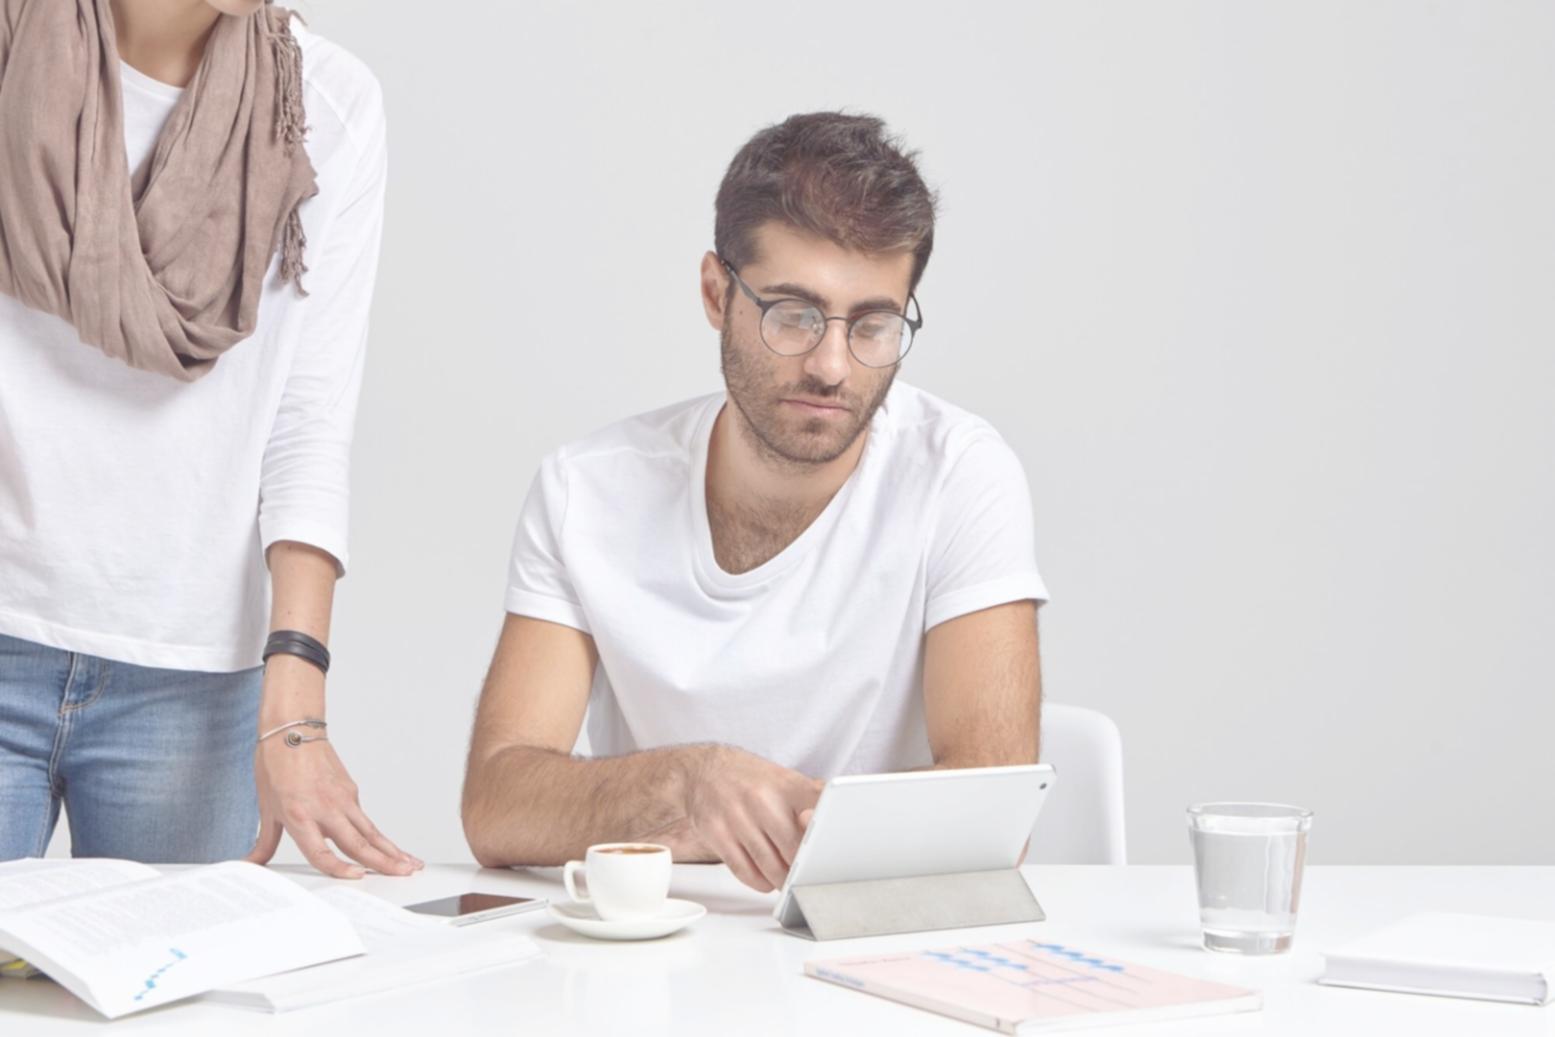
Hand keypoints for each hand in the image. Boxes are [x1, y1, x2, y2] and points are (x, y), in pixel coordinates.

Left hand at [247, 734, 422, 877]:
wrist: (292, 730)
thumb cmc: (276, 765)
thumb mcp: (266, 808)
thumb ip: (264, 842)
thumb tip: (250, 863)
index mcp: (300, 815)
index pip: (322, 851)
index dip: (340, 868)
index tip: (357, 877)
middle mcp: (325, 809)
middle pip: (358, 842)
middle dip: (383, 861)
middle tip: (403, 874)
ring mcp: (343, 799)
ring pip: (371, 831)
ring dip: (392, 850)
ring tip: (410, 864)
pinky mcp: (351, 791)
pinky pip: (366, 820)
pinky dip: (381, 836)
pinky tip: (392, 848)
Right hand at [681, 745, 822, 892]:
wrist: (704, 769)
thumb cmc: (752, 780)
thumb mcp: (785, 779)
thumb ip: (814, 799)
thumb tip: (842, 817)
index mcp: (787, 784)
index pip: (820, 808)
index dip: (829, 833)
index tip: (835, 851)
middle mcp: (762, 798)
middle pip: (795, 848)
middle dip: (805, 868)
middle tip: (811, 877)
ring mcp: (737, 816)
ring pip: (770, 865)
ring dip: (783, 880)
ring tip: (790, 882)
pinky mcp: (716, 833)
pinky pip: (744, 871)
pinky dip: (759, 882)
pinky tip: (766, 879)